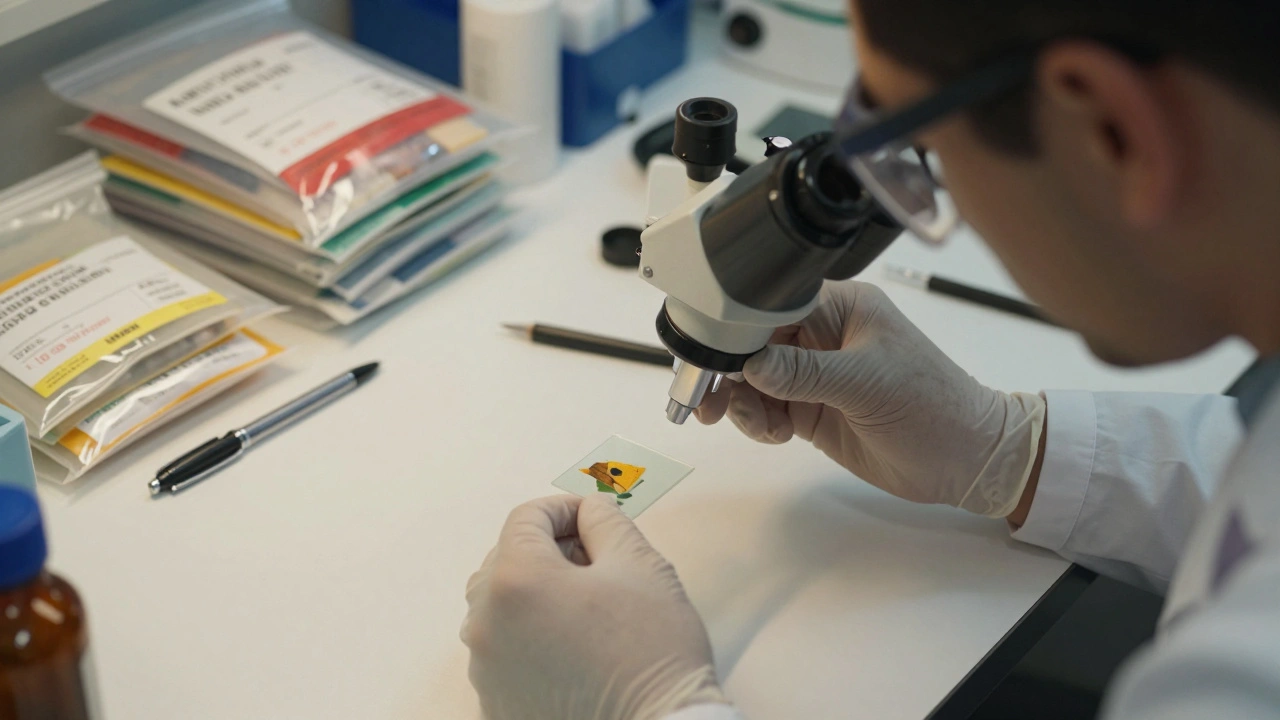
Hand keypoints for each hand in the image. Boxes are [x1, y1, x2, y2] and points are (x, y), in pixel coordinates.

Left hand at [462, 494, 727, 719]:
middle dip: (548, 550)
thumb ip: (605, 521)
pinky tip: (572, 644)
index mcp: (516, 580)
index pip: (526, 518)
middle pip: (505, 560)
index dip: (564, 509)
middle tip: (595, 560)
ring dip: (536, 593)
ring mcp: (486, 670)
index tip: (593, 518)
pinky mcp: (497, 704)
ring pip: (500, 607)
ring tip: (585, 605)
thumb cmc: (653, 653)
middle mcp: (486, 624)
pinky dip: (529, 636)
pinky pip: (503, 652)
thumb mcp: (640, 565)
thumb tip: (588, 510)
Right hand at [697, 281, 1044, 517]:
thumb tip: (751, 364)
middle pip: (752, 343)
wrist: (965, 460)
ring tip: (757, 424)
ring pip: (752, 379)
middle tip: (705, 398)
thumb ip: (804, 372)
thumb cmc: (934, 408)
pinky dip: (758, 421)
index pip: (771, 304)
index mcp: (841, 308)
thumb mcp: (866, 384)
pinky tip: (773, 433)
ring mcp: (814, 374)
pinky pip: (765, 408)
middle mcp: (822, 335)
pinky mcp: (811, 408)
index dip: (735, 325)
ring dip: (742, 402)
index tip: (708, 350)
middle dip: (727, 370)